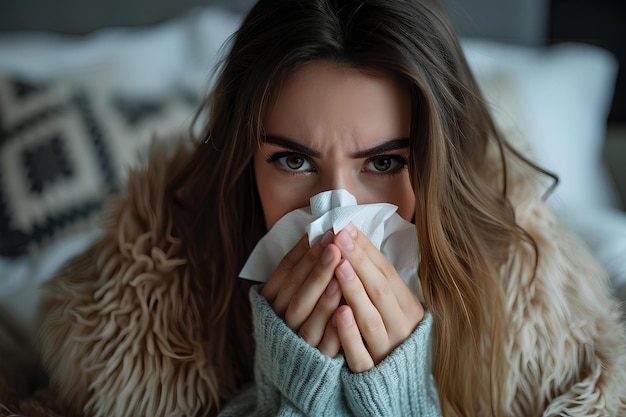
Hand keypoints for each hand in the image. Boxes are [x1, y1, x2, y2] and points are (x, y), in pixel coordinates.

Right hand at [261, 231, 343, 354]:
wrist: (298, 364)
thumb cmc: (301, 314)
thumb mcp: (294, 289)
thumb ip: (303, 266)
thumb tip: (320, 231)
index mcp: (271, 301)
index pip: (285, 273)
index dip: (303, 252)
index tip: (322, 233)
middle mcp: (280, 322)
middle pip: (297, 295)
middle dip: (316, 269)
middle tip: (334, 245)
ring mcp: (298, 343)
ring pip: (307, 320)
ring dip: (324, 296)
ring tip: (340, 273)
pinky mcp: (317, 361)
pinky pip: (325, 347)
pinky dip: (335, 329)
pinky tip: (347, 310)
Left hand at [331, 223, 423, 372]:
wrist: (397, 381)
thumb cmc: (388, 330)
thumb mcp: (391, 304)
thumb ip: (377, 277)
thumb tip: (354, 237)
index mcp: (408, 306)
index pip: (387, 273)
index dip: (366, 250)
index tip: (347, 228)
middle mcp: (401, 326)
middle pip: (379, 290)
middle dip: (358, 261)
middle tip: (340, 237)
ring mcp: (386, 349)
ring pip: (370, 318)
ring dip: (354, 290)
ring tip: (339, 265)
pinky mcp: (371, 371)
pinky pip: (360, 353)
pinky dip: (350, 334)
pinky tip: (339, 313)